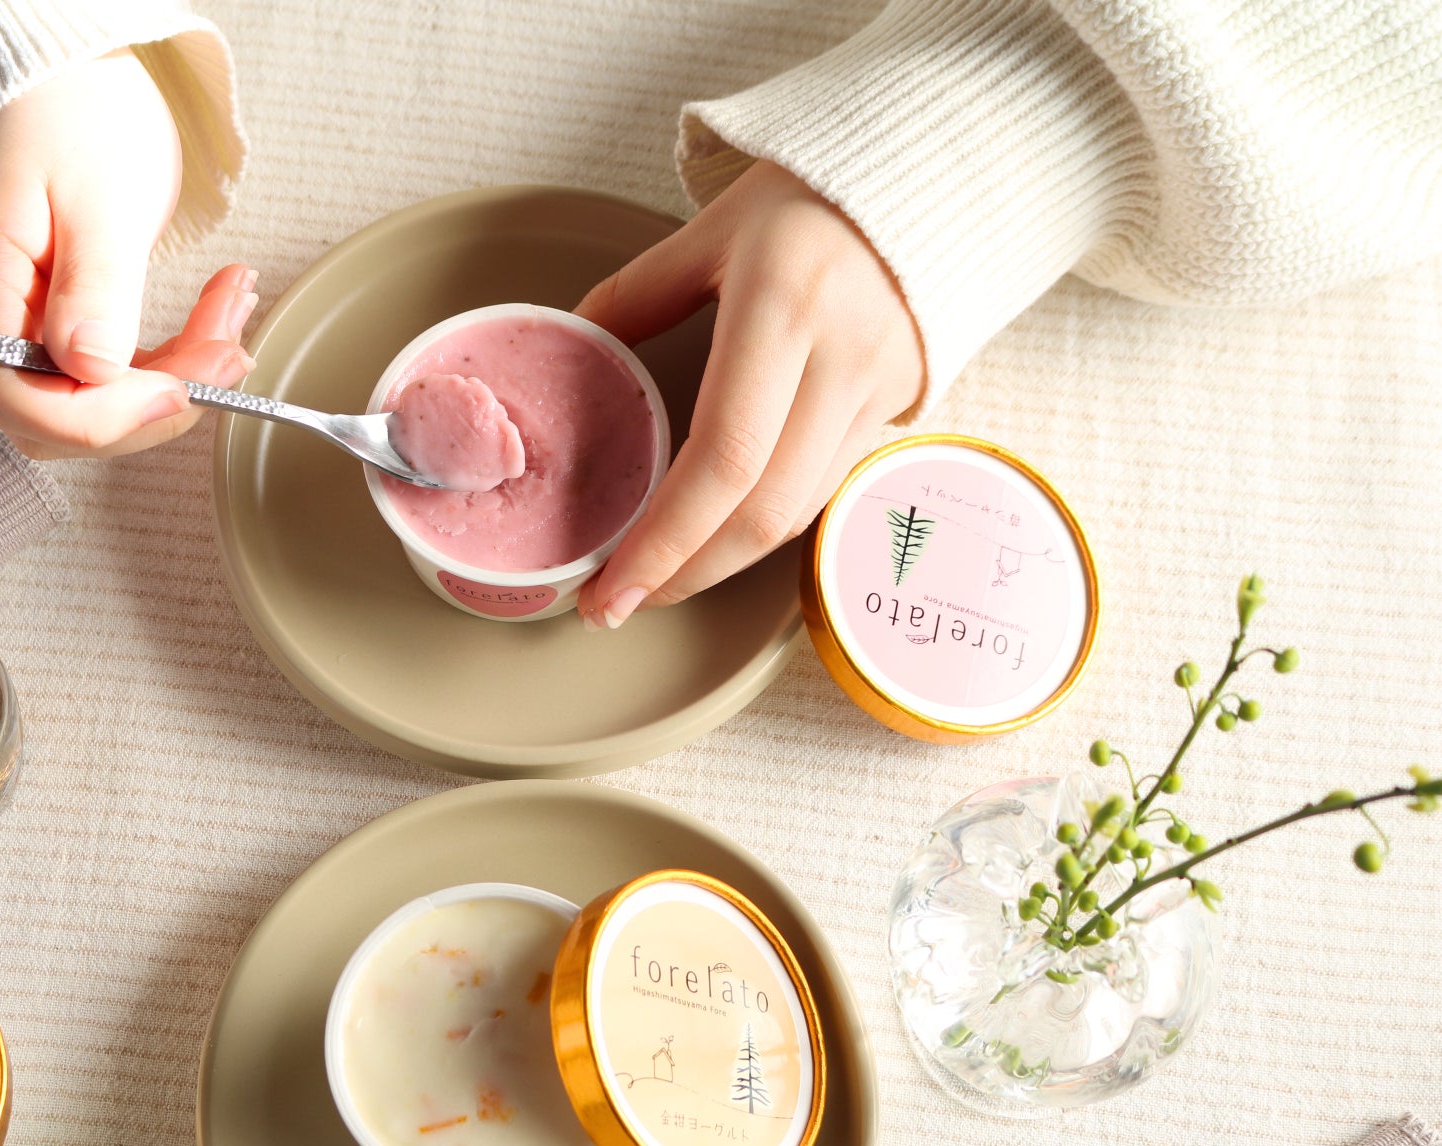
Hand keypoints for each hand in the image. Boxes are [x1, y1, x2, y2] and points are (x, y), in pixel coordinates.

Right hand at [0, 51, 257, 458]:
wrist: (70, 84)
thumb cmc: (78, 117)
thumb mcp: (102, 195)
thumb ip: (96, 288)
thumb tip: (94, 371)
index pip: (4, 392)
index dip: (94, 417)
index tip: (178, 393)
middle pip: (43, 412)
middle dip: (146, 399)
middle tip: (229, 355)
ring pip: (74, 405)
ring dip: (165, 383)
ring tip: (229, 326)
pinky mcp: (27, 328)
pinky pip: (89, 379)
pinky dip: (156, 366)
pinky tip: (207, 328)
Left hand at [573, 161, 924, 627]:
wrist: (938, 171)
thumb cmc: (809, 196)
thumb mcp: (710, 231)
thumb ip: (636, 296)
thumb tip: (574, 353)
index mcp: (782, 304)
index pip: (723, 458)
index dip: (665, 540)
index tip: (609, 586)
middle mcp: (841, 357)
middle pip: (763, 512)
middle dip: (684, 575)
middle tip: (617, 606)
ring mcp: (880, 389)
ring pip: (796, 513)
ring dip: (721, 563)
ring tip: (655, 579)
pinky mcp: (901, 408)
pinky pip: (823, 487)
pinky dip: (762, 524)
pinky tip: (716, 535)